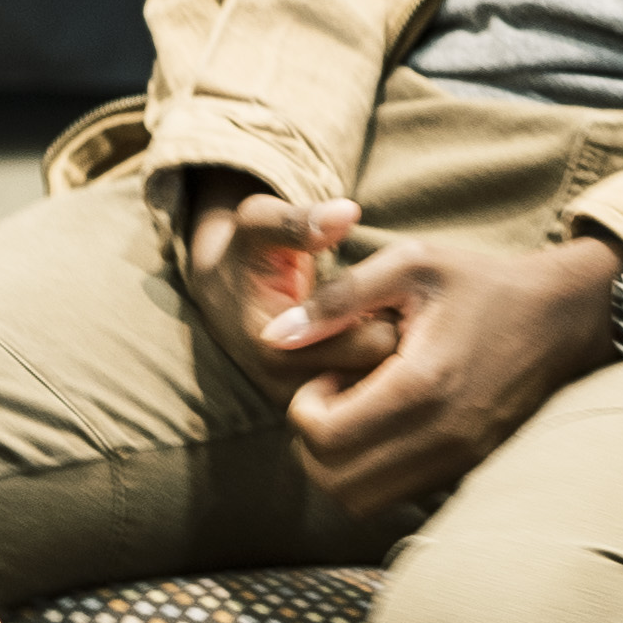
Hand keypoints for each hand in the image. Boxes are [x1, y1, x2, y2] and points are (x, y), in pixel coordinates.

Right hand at [176, 179, 387, 386]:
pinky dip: (381, 374)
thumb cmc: (246, 253)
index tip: (389, 286)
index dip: (391, 310)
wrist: (222, 294)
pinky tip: (374, 340)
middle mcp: (289, 390)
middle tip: (400, 305)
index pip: (372, 342)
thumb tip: (346, 212)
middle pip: (383, 374)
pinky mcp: (313, 410)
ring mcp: (302, 405)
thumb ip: (298, 221)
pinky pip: (369, 400)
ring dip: (393, 360)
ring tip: (384, 319)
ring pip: (380, 393)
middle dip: (399, 338)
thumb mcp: (261, 225)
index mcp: (277, 350)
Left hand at [278, 230, 620, 525]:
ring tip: (360, 409)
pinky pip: (399, 496)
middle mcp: (443, 436)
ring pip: (362, 501)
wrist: (566, 316)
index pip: (323, 436)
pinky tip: (390, 422)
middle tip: (336, 393)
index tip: (329, 370)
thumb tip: (271, 338)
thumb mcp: (409, 264)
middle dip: (313, 440)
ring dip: (340, 462)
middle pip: (333, 481)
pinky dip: (374, 472)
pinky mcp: (471, 470)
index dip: (304, 406)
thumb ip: (337, 299)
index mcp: (422, 384)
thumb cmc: (482, 283)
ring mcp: (460, 461)